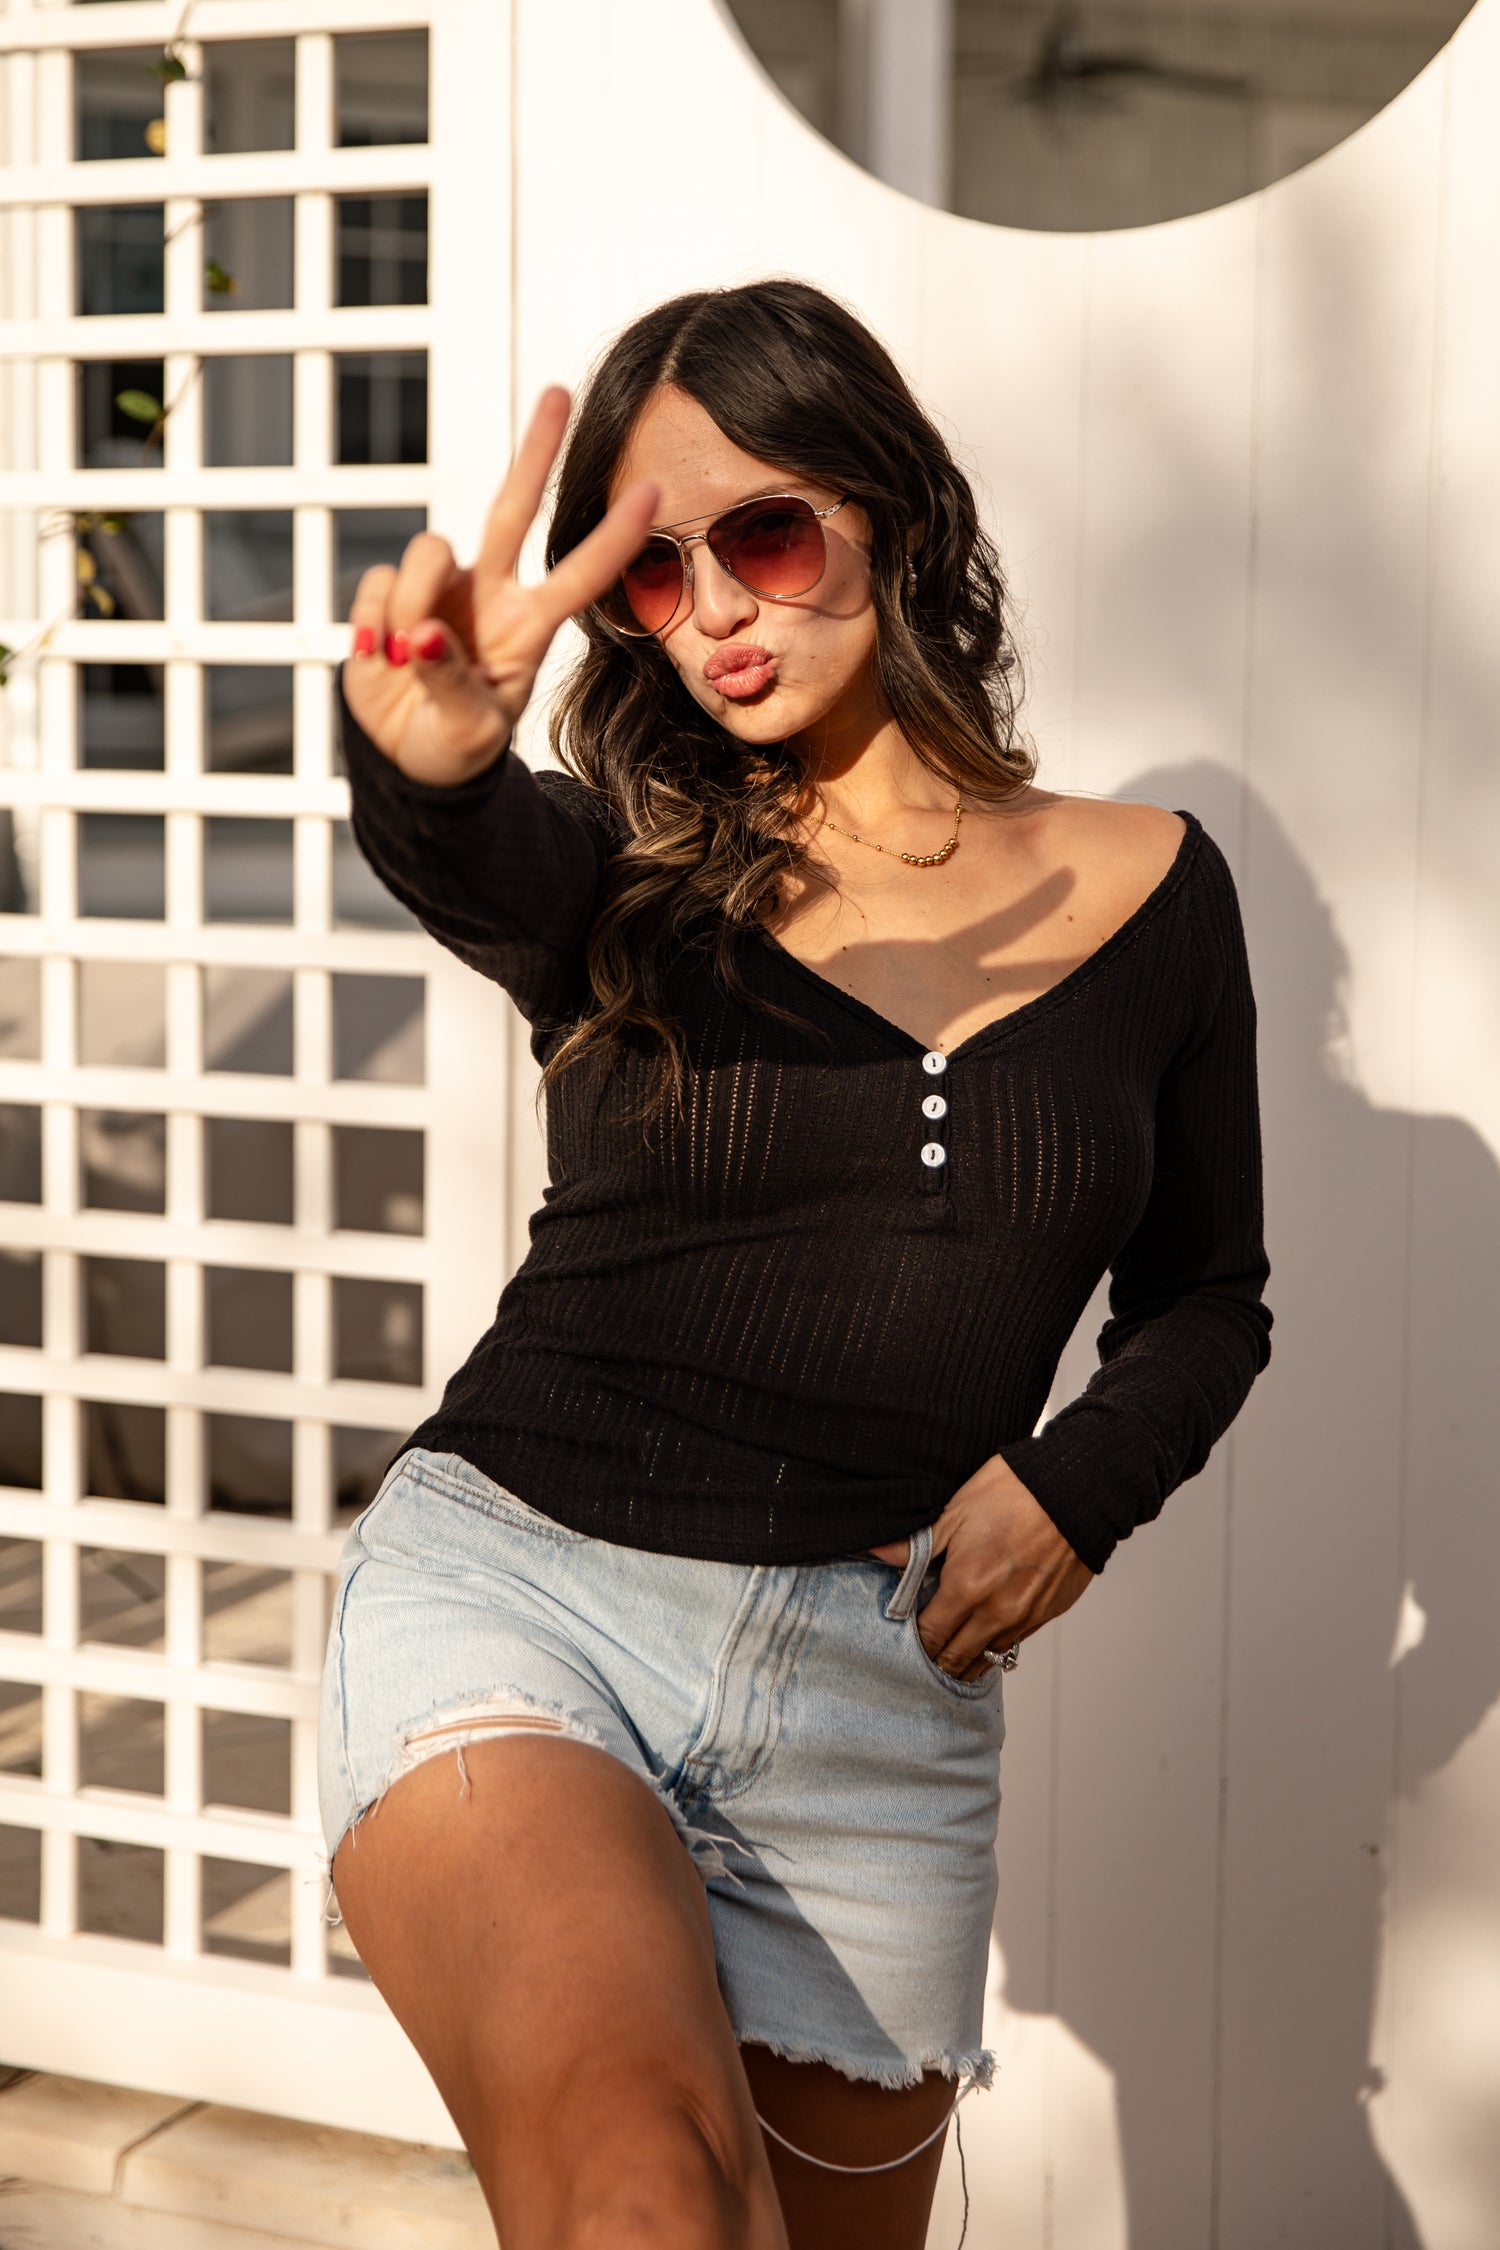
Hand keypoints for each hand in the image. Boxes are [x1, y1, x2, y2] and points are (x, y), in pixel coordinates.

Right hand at [342, 385, 658, 788]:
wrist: (410, 764)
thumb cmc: (457, 749)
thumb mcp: (470, 734)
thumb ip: (452, 684)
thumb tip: (424, 635)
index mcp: (527, 627)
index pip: (579, 574)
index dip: (614, 537)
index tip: (655, 492)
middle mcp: (488, 596)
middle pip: (511, 509)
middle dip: (535, 451)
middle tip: (560, 391)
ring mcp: (438, 591)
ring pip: (425, 553)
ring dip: (407, 605)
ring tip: (404, 661)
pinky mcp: (387, 595)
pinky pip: (374, 585)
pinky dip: (372, 624)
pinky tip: (379, 657)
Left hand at [869, 1455, 1093, 1683]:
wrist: (1076, 1490)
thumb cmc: (1015, 1492)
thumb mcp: (955, 1511)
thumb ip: (915, 1544)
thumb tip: (876, 1552)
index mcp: (967, 1587)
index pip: (930, 1636)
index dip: (912, 1644)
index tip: (903, 1641)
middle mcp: (996, 1611)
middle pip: (956, 1658)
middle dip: (935, 1661)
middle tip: (921, 1658)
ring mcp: (1025, 1616)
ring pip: (988, 1657)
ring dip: (966, 1661)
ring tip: (950, 1658)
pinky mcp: (1047, 1613)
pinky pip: (1015, 1643)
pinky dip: (996, 1646)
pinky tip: (985, 1639)